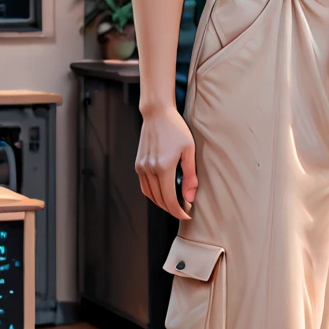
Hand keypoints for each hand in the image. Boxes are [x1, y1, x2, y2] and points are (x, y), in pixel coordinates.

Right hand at [136, 104, 197, 220]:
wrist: (156, 114)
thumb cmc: (176, 129)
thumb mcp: (189, 150)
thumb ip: (190, 175)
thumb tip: (190, 197)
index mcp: (163, 167)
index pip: (170, 199)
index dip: (178, 211)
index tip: (187, 215)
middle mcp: (149, 169)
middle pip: (159, 200)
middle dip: (172, 209)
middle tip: (184, 210)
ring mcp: (141, 167)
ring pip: (150, 195)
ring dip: (162, 203)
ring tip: (174, 203)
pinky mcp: (138, 164)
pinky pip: (144, 186)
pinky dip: (153, 194)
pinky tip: (163, 192)